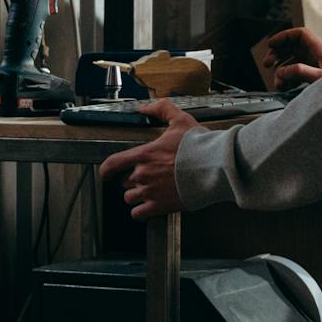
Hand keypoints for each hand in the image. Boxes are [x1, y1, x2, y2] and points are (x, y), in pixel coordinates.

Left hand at [98, 100, 199, 219]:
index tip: (107, 173)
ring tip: (150, 191)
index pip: (113, 164)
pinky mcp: (160, 206)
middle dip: (134, 179)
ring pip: (130, 198)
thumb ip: (162, 110)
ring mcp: (150, 192)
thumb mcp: (180, 120)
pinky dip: (141, 211)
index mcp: (144, 155)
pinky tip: (149, 206)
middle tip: (150, 176)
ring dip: (137, 195)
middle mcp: (143, 174)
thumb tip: (146, 108)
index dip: (106, 170)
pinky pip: (138, 213)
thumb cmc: (199, 146)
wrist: (215, 167)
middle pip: (125, 182)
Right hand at [263, 26, 321, 87]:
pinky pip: (298, 74)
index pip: (300, 34)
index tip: (270, 45)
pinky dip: (288, 79)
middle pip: (293, 47)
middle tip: (267, 65)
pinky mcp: (317, 78)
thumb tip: (281, 71)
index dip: (284, 36)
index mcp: (321, 50)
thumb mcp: (321, 78)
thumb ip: (301, 72)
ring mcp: (317, 67)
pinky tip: (285, 88)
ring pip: (293, 62)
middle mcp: (318, 56)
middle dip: (278, 54)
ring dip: (281, 70)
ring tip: (278, 83)